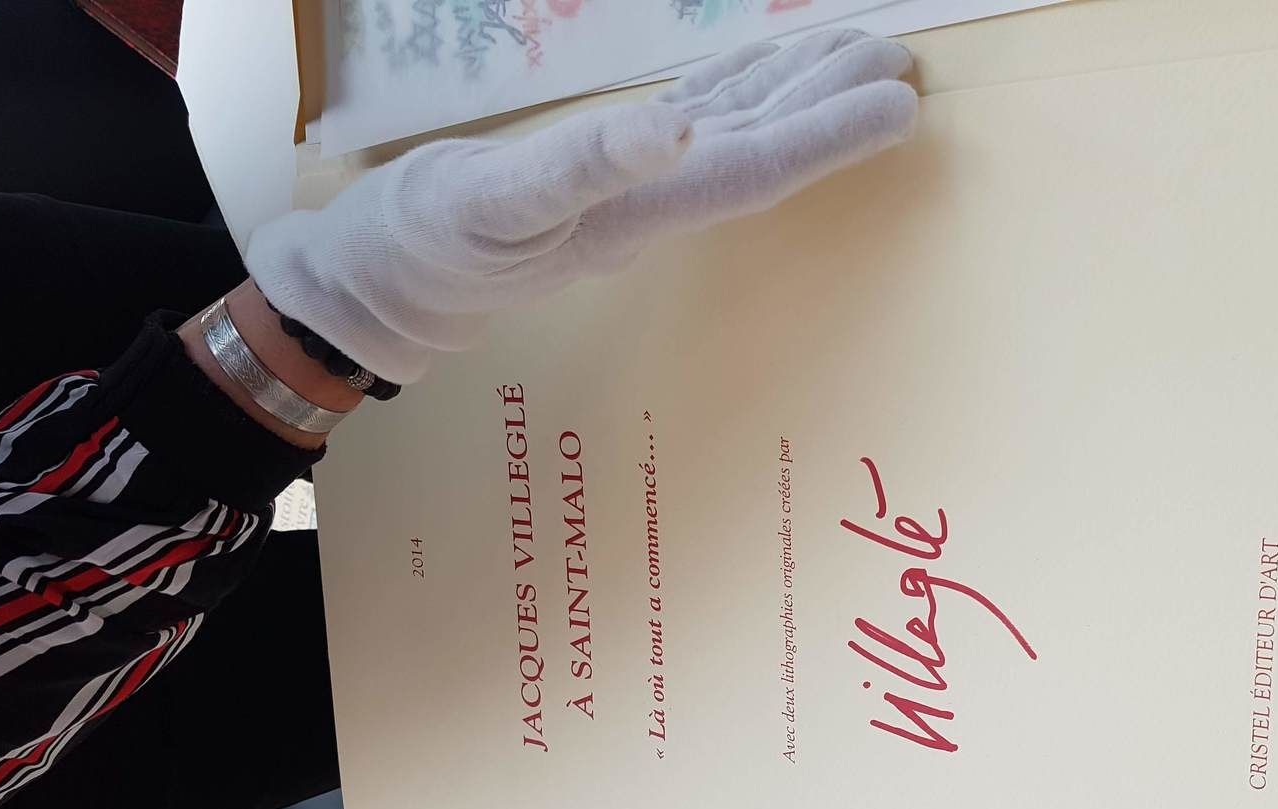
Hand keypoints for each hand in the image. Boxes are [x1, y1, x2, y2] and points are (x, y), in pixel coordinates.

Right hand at [247, 29, 917, 384]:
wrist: (375, 286)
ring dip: (796, 93)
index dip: (829, 137)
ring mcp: (626, 188)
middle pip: (761, 147)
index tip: (897, 104)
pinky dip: (731, 93)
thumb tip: (672, 126)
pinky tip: (762, 73)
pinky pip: (684, 125)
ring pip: (730, 130)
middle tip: (901, 61)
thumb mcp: (489, 202)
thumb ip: (581, 166)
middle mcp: (649, 201)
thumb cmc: (421, 249)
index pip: (753, 168)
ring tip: (857, 53)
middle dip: (832, 106)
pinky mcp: (595, 173)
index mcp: (636, 213)